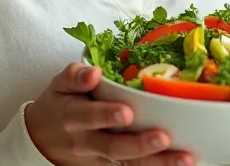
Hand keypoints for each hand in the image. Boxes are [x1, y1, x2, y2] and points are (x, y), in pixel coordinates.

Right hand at [25, 62, 195, 165]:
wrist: (44, 137)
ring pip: (130, 164)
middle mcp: (86, 142)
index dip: (106, 114)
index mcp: (73, 116)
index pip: (88, 117)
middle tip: (163, 137)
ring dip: (158, 162)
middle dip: (140, 144)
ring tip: (185, 158)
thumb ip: (75, 76)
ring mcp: (100, 158)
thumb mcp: (59, 84)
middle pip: (113, 147)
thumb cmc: (60, 103)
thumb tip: (94, 72)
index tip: (126, 112)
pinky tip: (182, 163)